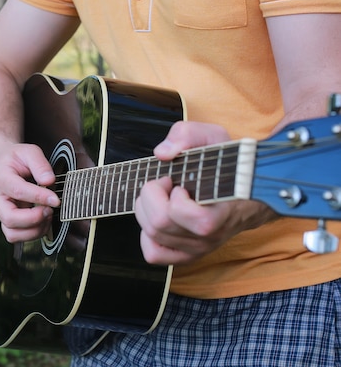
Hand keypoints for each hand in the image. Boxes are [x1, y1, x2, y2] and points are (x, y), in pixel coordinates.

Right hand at [0, 143, 60, 242]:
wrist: (4, 163)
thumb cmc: (17, 158)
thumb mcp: (29, 151)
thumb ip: (40, 164)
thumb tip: (49, 181)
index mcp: (1, 179)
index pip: (18, 192)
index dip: (38, 198)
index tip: (56, 200)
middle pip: (9, 219)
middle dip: (33, 219)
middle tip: (49, 210)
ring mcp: (1, 212)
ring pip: (12, 233)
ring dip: (34, 230)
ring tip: (47, 216)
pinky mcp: (8, 221)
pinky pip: (17, 236)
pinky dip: (33, 233)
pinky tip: (43, 221)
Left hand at [134, 121, 273, 264]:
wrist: (246, 189)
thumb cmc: (226, 163)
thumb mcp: (211, 136)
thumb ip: (185, 135)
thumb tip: (162, 154)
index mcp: (222, 211)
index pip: (186, 214)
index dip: (173, 194)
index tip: (178, 181)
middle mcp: (210, 237)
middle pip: (159, 224)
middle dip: (151, 195)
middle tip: (165, 184)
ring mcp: (199, 249)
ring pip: (152, 235)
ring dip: (146, 209)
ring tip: (163, 197)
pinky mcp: (187, 256)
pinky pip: (154, 254)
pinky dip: (147, 234)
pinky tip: (158, 216)